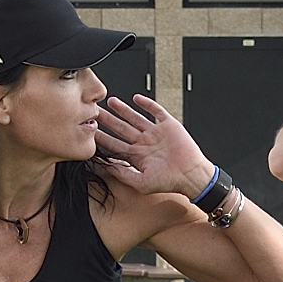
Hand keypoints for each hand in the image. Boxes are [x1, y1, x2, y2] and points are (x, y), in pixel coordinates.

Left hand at [93, 94, 216, 195]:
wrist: (191, 175)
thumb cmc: (170, 182)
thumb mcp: (142, 183)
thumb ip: (123, 174)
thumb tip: (106, 168)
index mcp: (137, 156)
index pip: (115, 144)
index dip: (102, 137)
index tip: (90, 130)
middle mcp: (145, 143)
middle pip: (122, 128)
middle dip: (108, 120)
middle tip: (94, 111)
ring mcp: (156, 133)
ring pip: (135, 118)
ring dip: (123, 109)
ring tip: (111, 101)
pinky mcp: (169, 125)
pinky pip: (156, 111)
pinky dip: (147, 104)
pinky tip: (136, 98)